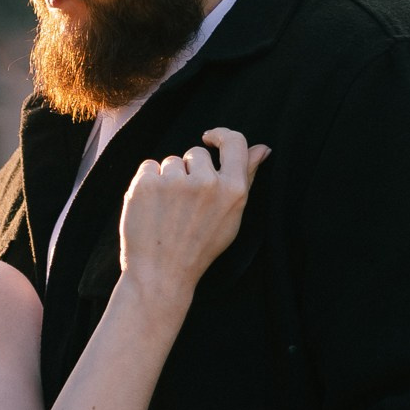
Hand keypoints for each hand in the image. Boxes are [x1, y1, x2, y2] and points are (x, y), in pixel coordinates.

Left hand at [117, 129, 268, 309]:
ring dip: (167, 178)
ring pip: (171, 161)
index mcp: (233, 191)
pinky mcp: (147, 183)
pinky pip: (148, 166)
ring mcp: (175, 182)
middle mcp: (207, 183)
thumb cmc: (199, 246)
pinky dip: (147, 183)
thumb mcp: (232, 216)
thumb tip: (262, 149)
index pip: (235, 142)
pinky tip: (151, 208)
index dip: (222, 135)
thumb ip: (246, 178)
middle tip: (185, 205)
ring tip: (167, 210)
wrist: (160, 274)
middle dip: (188, 171)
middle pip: (196, 153)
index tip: (210, 139)